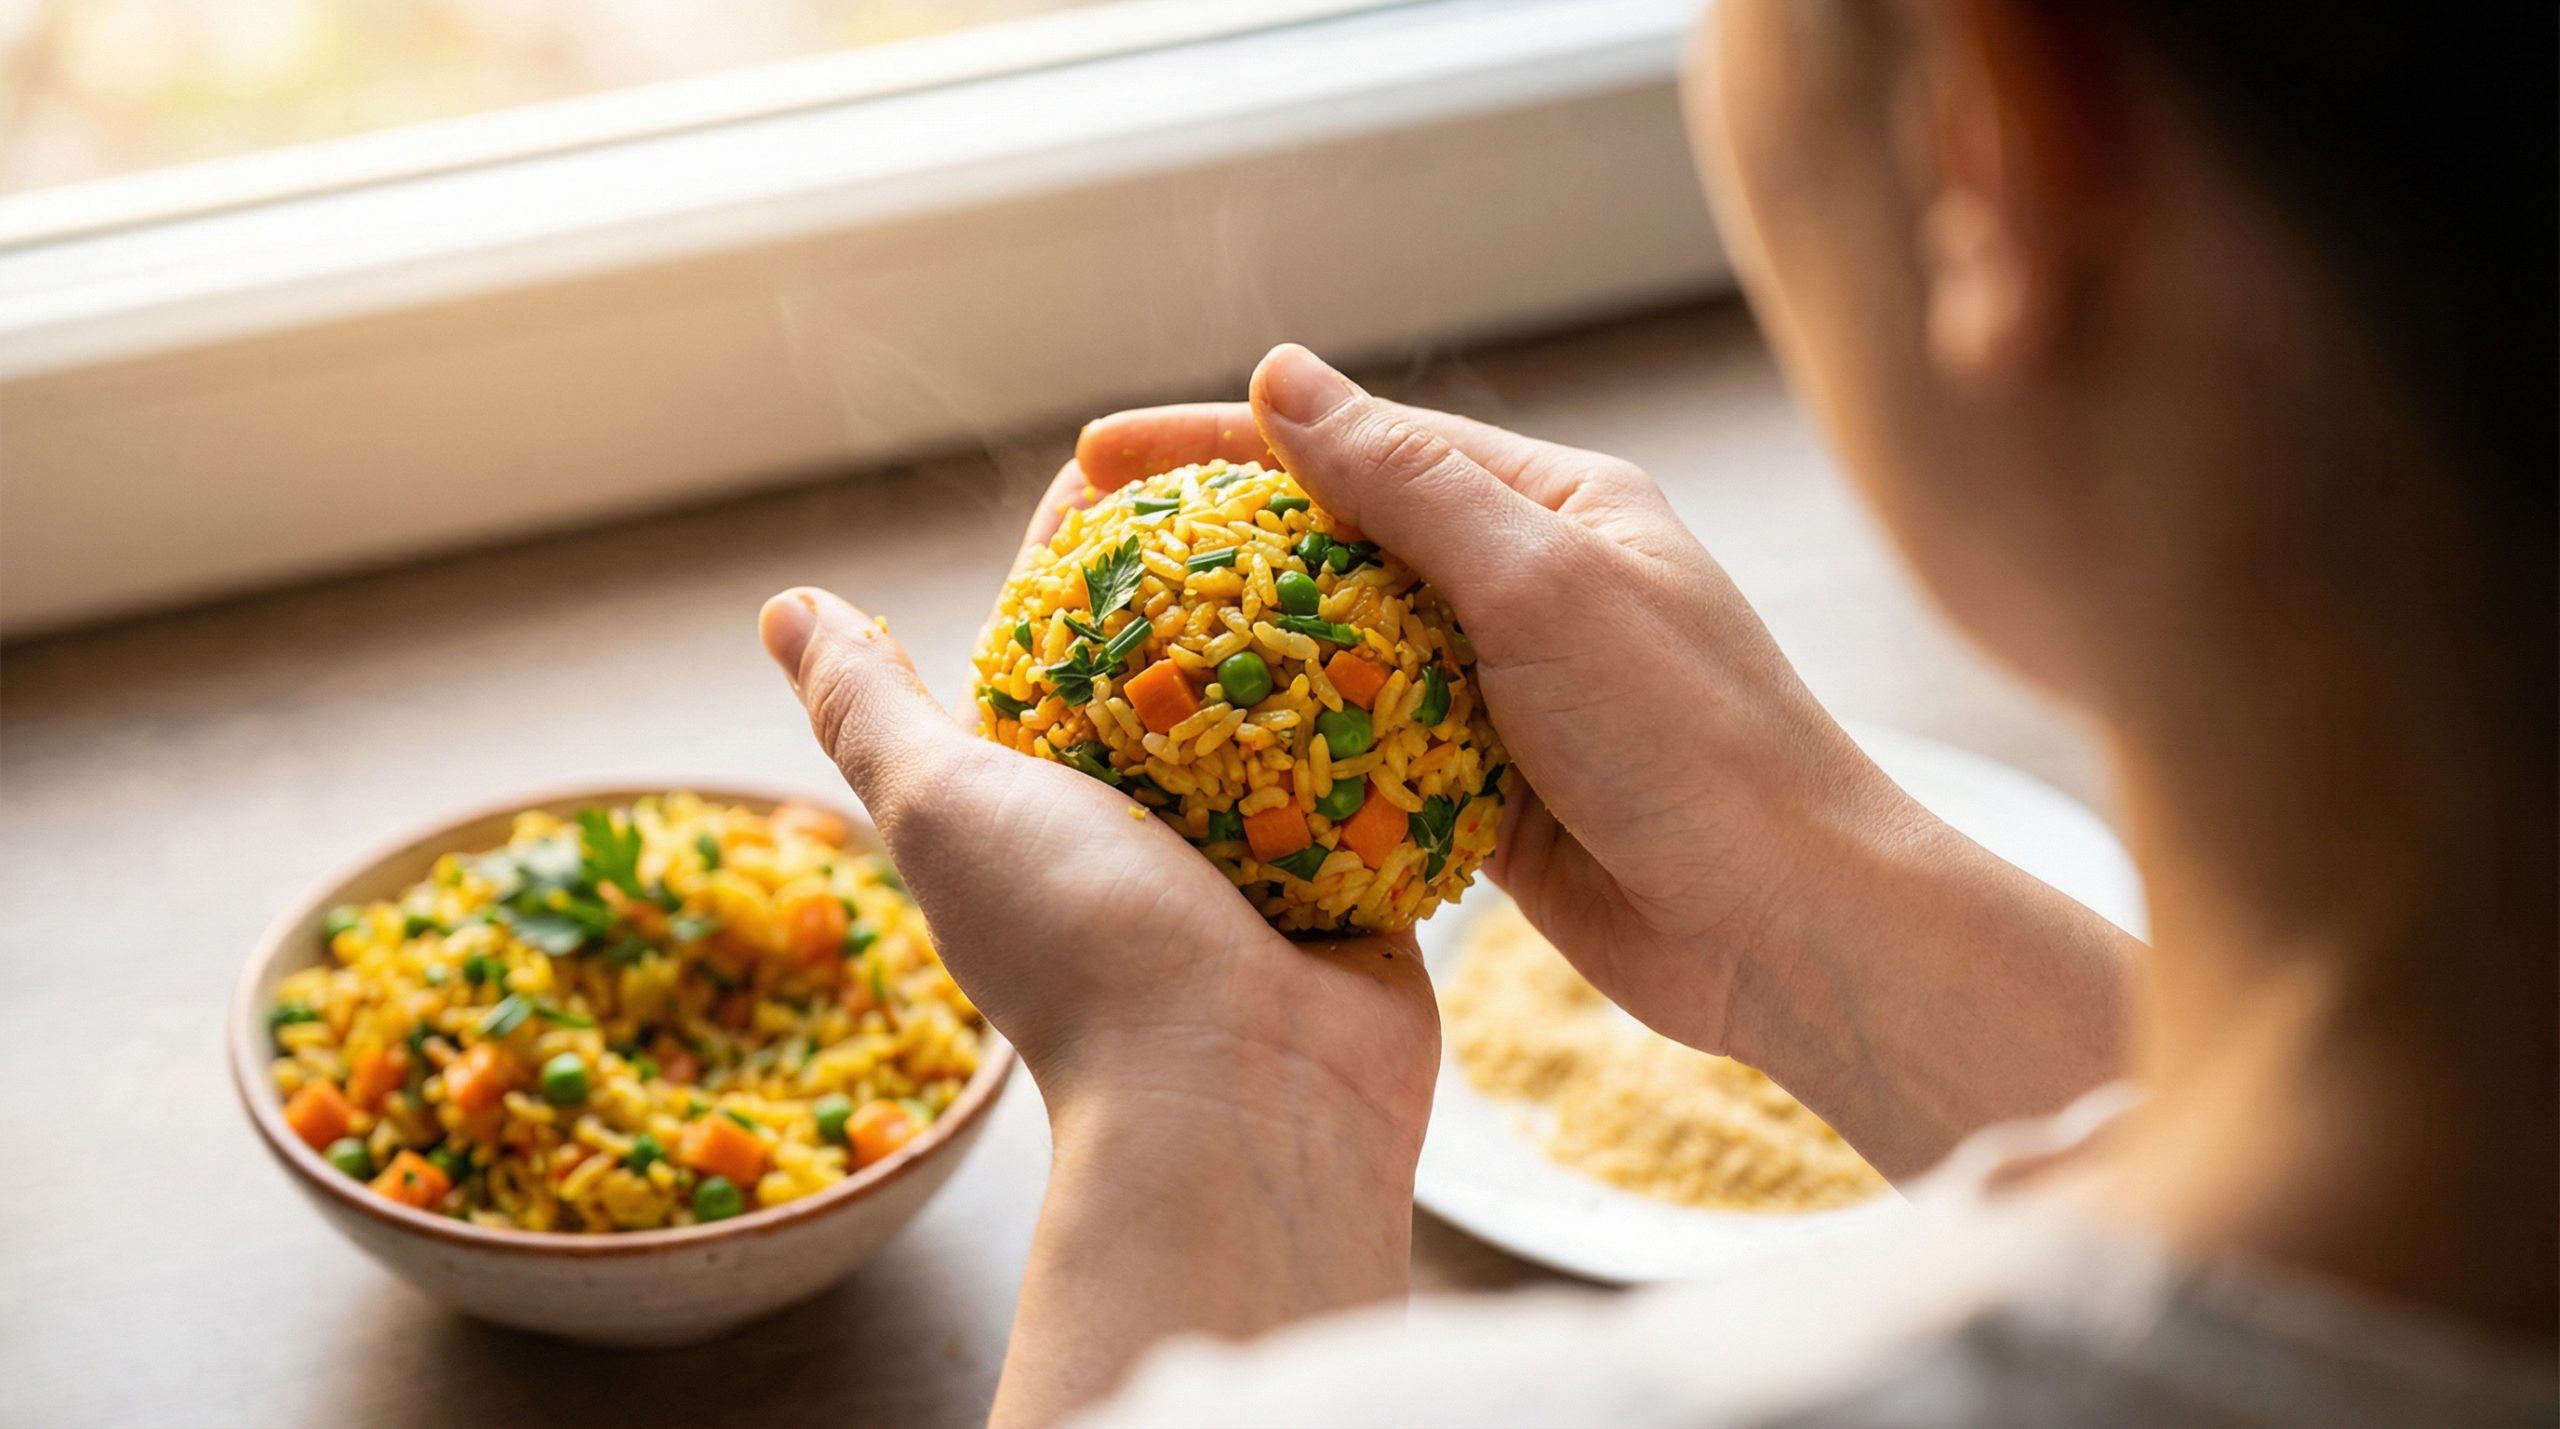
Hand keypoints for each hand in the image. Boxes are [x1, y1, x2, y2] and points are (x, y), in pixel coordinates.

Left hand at [757, 421, 1437, 1423]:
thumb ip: (869, 706)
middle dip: (1223, 565)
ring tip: (1367, 524)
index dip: (1085, 537)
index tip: (1138, 456)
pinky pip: (1380, 771)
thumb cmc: (1079, 951)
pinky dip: (1399, 712)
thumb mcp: (942, 803)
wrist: (1241, 1101)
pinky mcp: (1353, 878)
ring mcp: (1254, 851)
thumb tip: (784, 608)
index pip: (1057, 628)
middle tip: (1282, 472)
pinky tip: (1432, 630)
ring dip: (1323, 628)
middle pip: (1185, 657)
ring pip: (1291, 706)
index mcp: (1038, 794)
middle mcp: (1142, 819)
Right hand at [1074, 345, 2136, 1175]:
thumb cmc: (1696, 745)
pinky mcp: (1492, 795)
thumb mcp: (1545, 590)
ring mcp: (1509, 694)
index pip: (1362, 443)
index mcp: (1555, 506)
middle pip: (1341, 544)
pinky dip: (1295, 751)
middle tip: (1081, 556)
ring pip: (1344, 655)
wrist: (1794, 929)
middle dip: (1215, 545)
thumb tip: (1286, 375)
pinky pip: (1369, 754)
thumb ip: (1413, 489)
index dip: (1222, 441)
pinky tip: (1206, 763)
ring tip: (1117, 657)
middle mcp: (1530, 587)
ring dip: (1244, 653)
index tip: (1099, 454)